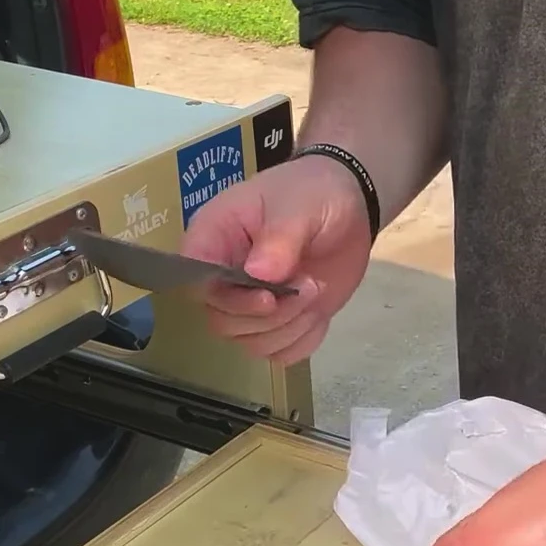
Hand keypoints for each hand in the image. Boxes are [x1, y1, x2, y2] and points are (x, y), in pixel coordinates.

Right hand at [181, 153, 372, 364]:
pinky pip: (279, 352)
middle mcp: (222, 276)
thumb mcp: (300, 205)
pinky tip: (318, 313)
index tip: (269, 296)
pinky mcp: (277, 321)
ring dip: (290, 327)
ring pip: (250, 342)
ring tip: (316, 290)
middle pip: (223, 322)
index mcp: (213, 237)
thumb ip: (279, 237)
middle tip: (310, 285)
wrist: (348, 204)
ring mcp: (248, 303)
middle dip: (271, 316)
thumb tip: (258, 274)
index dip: (229, 299)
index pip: (197, 282)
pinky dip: (302, 340)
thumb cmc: (313, 193)